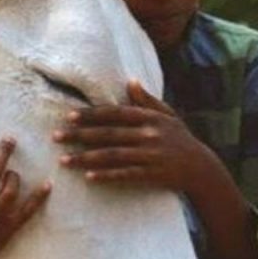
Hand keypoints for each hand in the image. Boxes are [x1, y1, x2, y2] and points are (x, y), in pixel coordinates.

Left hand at [53, 80, 212, 191]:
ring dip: (85, 158)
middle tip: (56, 136)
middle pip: (108, 134)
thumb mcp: (168, 116)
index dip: (91, 115)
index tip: (69, 116)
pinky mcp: (151, 174)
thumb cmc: (181, 139)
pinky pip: (124, 174)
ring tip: (64, 160)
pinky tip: (88, 177)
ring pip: (112, 156)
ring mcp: (149, 155)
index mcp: (149, 118)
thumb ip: (147, 100)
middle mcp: (148, 135)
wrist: (201, 168)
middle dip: (79, 135)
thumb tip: (130, 81)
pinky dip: (106, 176)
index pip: (114, 114)